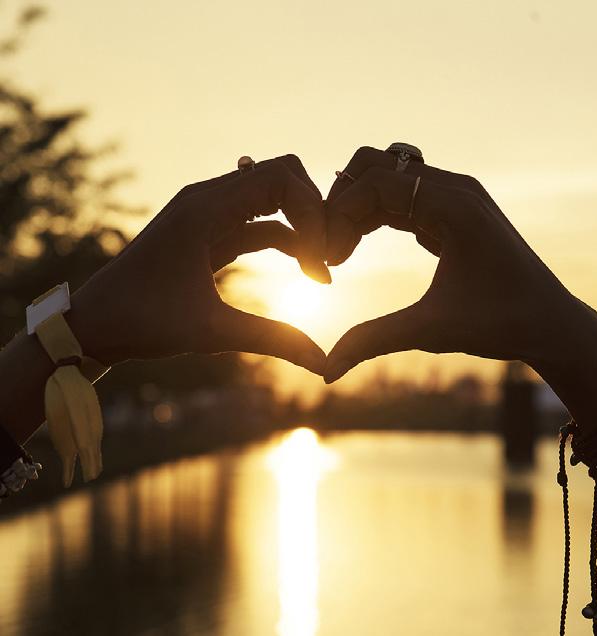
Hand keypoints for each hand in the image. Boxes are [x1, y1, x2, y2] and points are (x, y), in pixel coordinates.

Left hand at [66, 154, 328, 374]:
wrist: (94, 324)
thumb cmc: (141, 322)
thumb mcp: (211, 331)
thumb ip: (273, 340)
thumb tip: (324, 363)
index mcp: (205, 207)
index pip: (281, 177)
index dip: (313, 211)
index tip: (322, 260)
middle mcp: (208, 199)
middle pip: (281, 179)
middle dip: (314, 214)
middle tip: (328, 260)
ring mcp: (208, 215)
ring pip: (272, 202)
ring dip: (302, 229)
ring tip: (320, 273)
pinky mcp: (209, 234)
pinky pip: (258, 225)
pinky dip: (285, 240)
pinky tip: (304, 270)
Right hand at [323, 147, 596, 432]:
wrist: (551, 324)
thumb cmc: (501, 324)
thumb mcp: (431, 331)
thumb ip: (373, 341)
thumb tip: (326, 371)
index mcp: (455, 205)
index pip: (377, 182)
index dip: (341, 215)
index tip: (327, 258)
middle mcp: (455, 189)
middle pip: (377, 166)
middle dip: (343, 202)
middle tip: (329, 249)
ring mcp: (456, 196)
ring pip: (387, 178)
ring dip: (356, 207)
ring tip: (340, 251)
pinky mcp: (452, 211)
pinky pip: (402, 197)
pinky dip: (374, 214)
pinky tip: (358, 245)